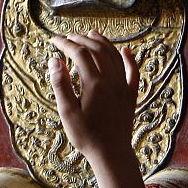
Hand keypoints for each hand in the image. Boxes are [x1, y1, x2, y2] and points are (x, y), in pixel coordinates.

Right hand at [49, 30, 138, 165]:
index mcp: (94, 83)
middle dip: (82, 40)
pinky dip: (129, 59)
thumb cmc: (85, 136)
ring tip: (91, 34)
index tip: (54, 40)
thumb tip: (54, 61)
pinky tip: (126, 50)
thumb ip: (60, 84)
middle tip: (68, 37)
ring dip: (102, 42)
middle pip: (97, 50)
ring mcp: (123, 87)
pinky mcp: (131, 95)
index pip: (79, 54)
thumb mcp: (67, 112)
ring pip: (114, 56)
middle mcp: (111, 81)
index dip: (66, 44)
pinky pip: (133, 72)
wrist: (111, 154)